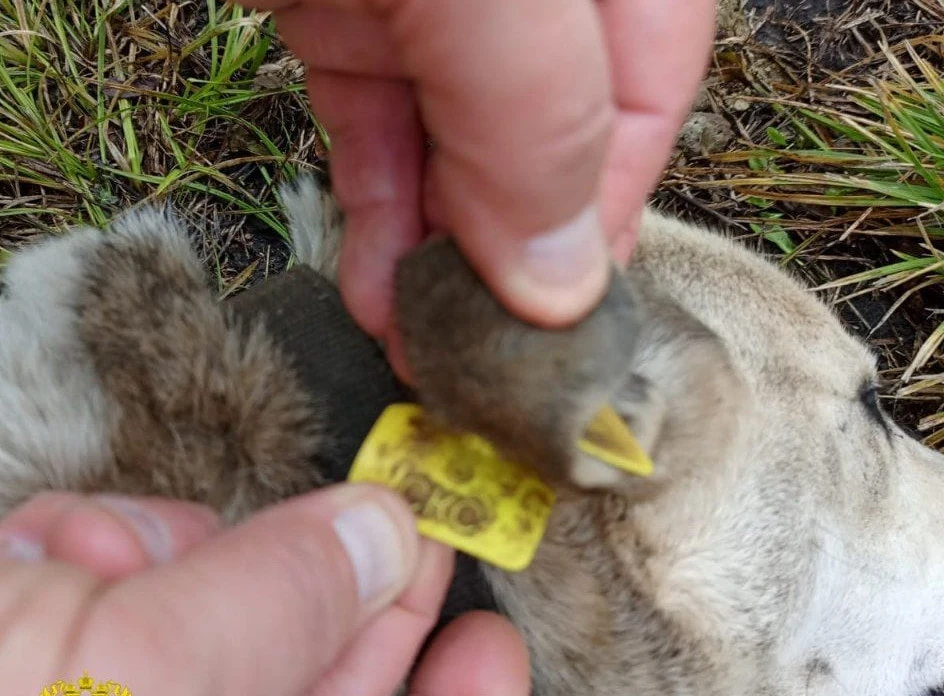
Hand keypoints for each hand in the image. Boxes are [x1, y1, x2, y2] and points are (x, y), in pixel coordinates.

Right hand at [0, 487, 528, 695]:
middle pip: (312, 695)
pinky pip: (117, 587)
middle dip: (347, 597)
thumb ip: (272, 613)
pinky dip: (90, 552)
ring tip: (99, 560)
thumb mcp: (130, 693)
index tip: (495, 644)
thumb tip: (382, 539)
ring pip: (211, 617)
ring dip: (177, 561)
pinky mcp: (43, 657)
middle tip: (406, 519)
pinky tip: (36, 558)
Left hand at [249, 0, 714, 374]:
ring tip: (414, 348)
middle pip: (550, 140)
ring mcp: (439, 4)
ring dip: (436, 256)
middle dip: (508, 256)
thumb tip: (563, 284)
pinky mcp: (349, 14)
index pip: (646, 100)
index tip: (555, 329)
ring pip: (459, 150)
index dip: (605, 221)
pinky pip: (380, 127)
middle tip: (473, 361)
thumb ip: (537, 110)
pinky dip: (377, 208)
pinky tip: (374, 290)